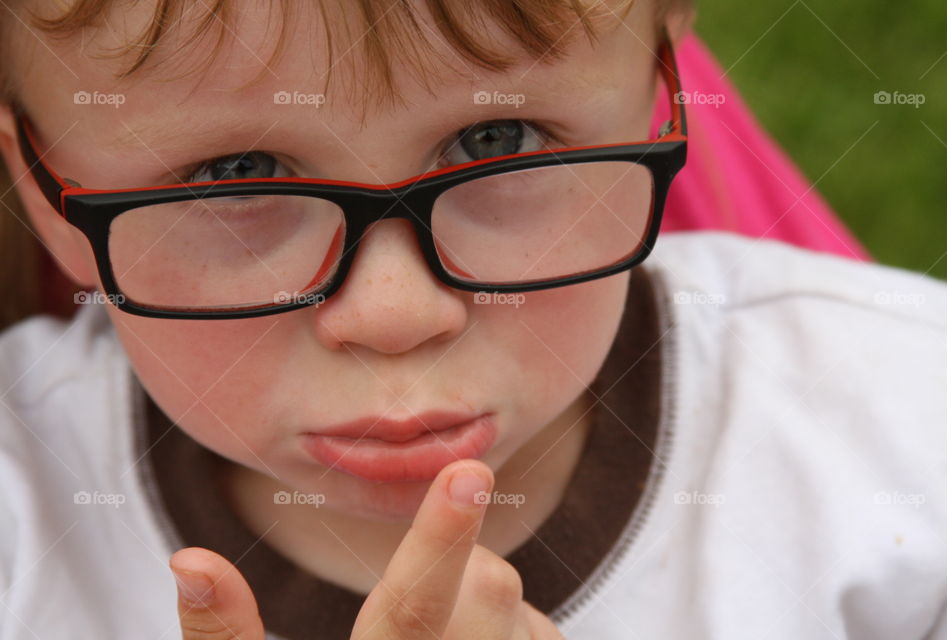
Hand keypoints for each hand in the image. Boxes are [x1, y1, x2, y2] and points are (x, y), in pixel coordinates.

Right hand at [169, 459, 563, 638]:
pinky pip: (542, 636)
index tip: (468, 470)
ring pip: (521, 611)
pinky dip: (514, 637)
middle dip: (459, 571)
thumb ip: (223, 638)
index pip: (412, 613)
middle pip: (489, 589)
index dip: (439, 538)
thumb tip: (188, 558)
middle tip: (421, 618)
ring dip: (488, 615)